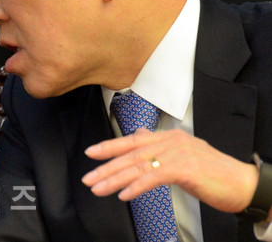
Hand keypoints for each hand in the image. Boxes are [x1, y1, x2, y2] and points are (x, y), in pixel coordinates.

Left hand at [81, 128, 257, 213]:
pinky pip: (153, 178)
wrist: (243, 183)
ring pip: (137, 167)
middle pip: (130, 154)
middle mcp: (170, 141)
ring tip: (99, 188)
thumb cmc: (214, 173)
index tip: (91, 153)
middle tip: (88, 177)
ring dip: (114, 179)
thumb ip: (160, 146)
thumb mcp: (184, 154)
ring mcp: (177, 154)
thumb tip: (139, 136)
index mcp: (168, 137)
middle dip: (106, 166)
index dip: (110, 146)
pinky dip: (136, 186)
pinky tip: (124, 194)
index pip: (132, 140)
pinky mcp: (183, 169)